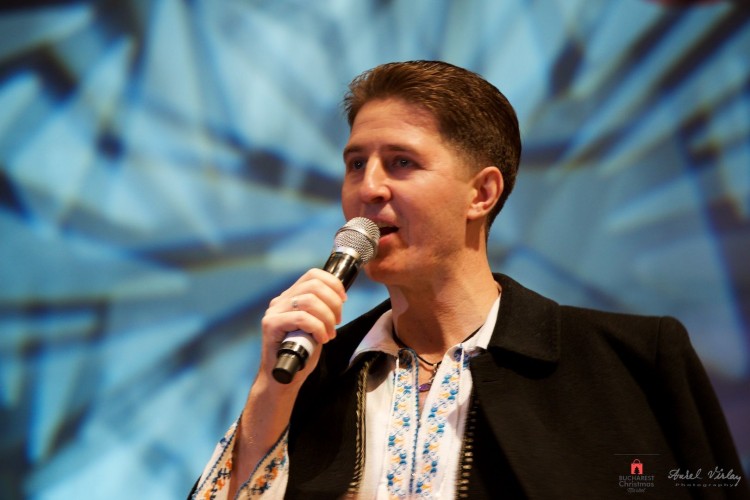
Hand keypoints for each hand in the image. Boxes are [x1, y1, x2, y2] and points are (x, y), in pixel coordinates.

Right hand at [258, 268, 346, 386]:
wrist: (283, 379)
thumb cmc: (301, 354)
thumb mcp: (316, 326)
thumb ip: (321, 309)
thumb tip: (339, 297)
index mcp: (291, 296)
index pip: (313, 274)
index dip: (333, 283)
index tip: (344, 300)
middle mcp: (281, 300)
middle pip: (314, 285)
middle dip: (333, 303)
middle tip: (338, 322)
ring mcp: (274, 312)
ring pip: (309, 301)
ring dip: (327, 318)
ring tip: (330, 334)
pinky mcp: (271, 325)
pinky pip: (301, 318)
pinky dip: (318, 328)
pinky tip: (321, 339)